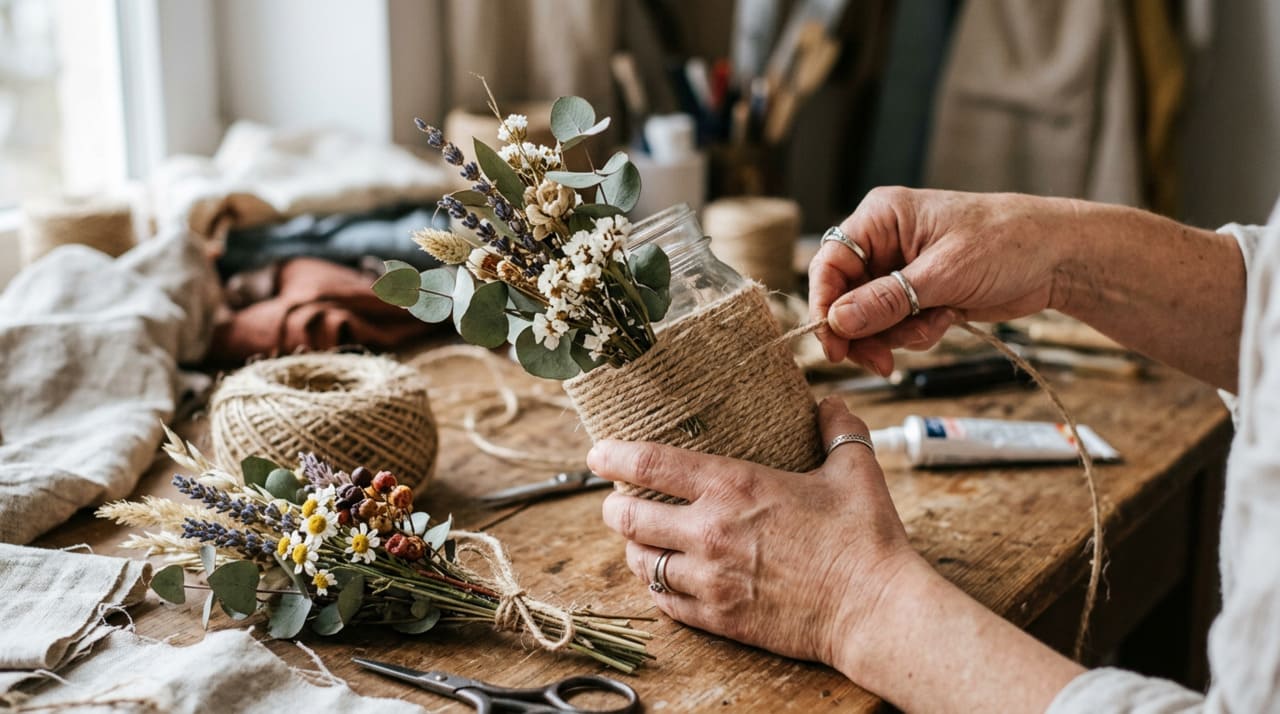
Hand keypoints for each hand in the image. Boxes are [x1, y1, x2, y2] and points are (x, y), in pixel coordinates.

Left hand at [591, 397, 920, 667]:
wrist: (873, 609)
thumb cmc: (864, 538)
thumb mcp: (855, 469)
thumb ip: (837, 429)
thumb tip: (830, 404)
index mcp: (735, 487)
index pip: (652, 464)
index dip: (614, 456)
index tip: (598, 453)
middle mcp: (710, 531)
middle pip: (629, 517)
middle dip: (613, 507)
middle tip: (615, 501)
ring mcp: (710, 578)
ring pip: (641, 562)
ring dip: (633, 548)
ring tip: (637, 540)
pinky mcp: (719, 617)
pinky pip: (665, 602)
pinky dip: (656, 587)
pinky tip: (664, 578)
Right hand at [809, 188, 1074, 374]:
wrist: (1057, 257)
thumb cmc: (1006, 243)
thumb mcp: (944, 273)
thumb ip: (888, 299)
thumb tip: (838, 321)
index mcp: (881, 219)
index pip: (830, 264)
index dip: (824, 305)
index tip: (832, 344)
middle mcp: (884, 243)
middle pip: (844, 298)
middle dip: (864, 331)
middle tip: (881, 361)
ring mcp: (900, 271)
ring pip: (870, 318)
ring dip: (898, 334)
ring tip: (936, 325)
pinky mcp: (918, 294)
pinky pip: (897, 326)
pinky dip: (918, 333)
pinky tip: (948, 320)